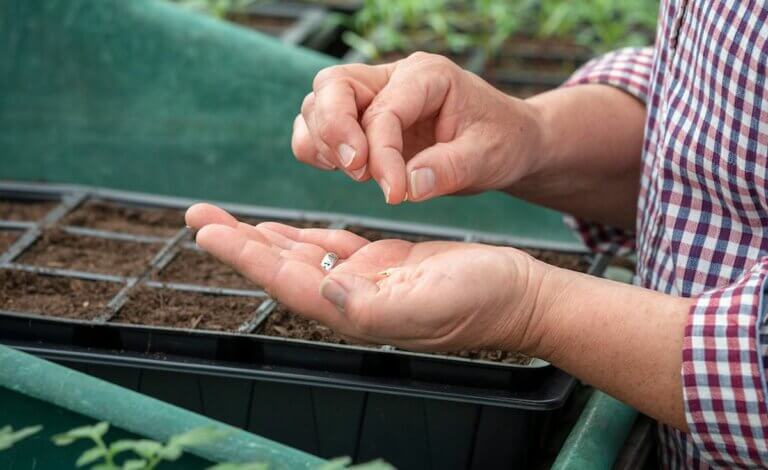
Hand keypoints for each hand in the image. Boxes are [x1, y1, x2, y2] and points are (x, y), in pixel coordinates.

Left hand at [186, 203, 549, 352]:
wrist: (519, 294)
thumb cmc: (483, 301)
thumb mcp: (428, 303)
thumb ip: (372, 305)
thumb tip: (322, 293)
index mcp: (357, 310)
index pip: (287, 281)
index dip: (245, 257)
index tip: (208, 232)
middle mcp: (352, 298)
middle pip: (283, 267)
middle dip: (239, 242)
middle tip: (199, 216)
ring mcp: (367, 281)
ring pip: (302, 255)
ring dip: (262, 238)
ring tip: (226, 221)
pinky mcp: (385, 263)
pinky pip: (332, 247)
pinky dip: (302, 236)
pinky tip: (281, 231)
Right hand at [292, 52, 544, 204]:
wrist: (509, 142)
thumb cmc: (502, 142)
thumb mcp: (487, 158)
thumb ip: (448, 170)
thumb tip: (408, 187)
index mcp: (427, 76)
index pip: (383, 110)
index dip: (381, 154)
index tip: (395, 194)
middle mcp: (393, 78)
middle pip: (333, 87)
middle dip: (334, 131)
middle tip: (357, 172)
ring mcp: (374, 97)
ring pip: (318, 104)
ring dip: (324, 143)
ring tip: (358, 174)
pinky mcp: (363, 121)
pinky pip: (319, 128)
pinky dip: (319, 150)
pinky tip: (347, 171)